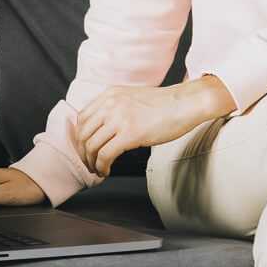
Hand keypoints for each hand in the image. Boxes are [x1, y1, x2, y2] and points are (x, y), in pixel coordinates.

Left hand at [75, 83, 205, 178]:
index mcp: (110, 94)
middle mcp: (111, 104)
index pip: (82, 118)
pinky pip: (105, 155)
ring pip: (92, 146)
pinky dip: (102, 166)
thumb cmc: (165, 104)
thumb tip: (105, 127)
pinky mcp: (130, 134)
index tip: (86, 149)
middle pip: (84, 133)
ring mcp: (120, 118)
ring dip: (92, 162)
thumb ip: (116, 107)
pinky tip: (107, 171)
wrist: (185, 103)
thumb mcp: (133, 97)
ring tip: (99, 169)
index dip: (81, 137)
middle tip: (90, 164)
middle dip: (83, 153)